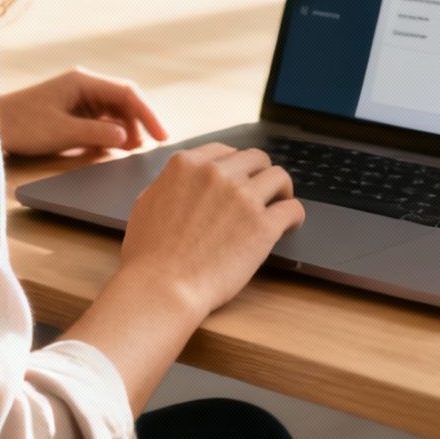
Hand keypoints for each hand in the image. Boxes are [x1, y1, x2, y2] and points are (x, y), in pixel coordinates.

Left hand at [0, 67, 168, 157]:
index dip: (148, 114)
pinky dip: (111, 133)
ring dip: (125, 129)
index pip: (127, 93)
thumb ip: (97, 134)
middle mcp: (83, 86)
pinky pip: (100, 120)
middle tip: (149, 148)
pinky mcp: (72, 112)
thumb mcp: (62, 132)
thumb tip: (127, 138)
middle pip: (123, 101)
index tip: (161, 135)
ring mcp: (77, 98)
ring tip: (133, 150)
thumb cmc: (23, 126)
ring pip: (113, 111)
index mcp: (82, 81)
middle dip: (138, 123)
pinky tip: (115, 147)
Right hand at [117, 143, 305, 318]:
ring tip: (280, 205)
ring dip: (281, 190)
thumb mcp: (145, 205)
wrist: (163, 287)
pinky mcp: (263, 225)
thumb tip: (176, 183)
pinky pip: (293, 209)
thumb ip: (166, 186)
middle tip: (262, 192)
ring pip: (279, 177)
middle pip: (256, 158)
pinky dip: (294, 215)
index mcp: (187, 164)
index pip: (224, 151)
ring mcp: (243, 197)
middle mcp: (217, 173)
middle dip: (260, 174)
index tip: (240, 178)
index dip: (235, 166)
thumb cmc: (148, 255)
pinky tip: (289, 225)